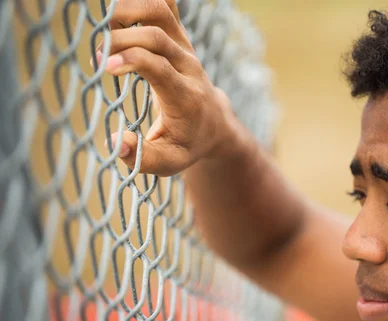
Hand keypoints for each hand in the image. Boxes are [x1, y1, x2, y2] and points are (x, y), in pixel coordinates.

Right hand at [95, 0, 233, 175]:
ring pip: (162, 11)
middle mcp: (188, 67)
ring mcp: (185, 48)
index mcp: (186, 97)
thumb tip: (115, 142)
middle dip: (122, 40)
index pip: (161, 67)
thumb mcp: (169, 162)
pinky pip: (165, 5)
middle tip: (98, 59)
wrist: (214, 124)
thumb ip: (142, 158)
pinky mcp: (180, 38)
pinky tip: (120, 14)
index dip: (131, 60)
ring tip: (106, 29)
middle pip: (157, 36)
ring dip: (129, 10)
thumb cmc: (187, 144)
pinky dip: (141, 1)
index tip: (104, 66)